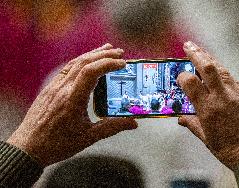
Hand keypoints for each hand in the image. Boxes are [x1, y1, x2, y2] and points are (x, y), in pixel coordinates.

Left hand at [7, 44, 137, 165]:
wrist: (29, 148)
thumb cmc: (58, 144)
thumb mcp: (88, 137)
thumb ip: (112, 127)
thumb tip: (133, 123)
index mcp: (72, 99)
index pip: (90, 72)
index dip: (108, 63)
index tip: (123, 63)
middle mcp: (62, 88)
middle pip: (83, 62)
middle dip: (103, 54)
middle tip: (119, 52)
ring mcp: (54, 87)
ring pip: (74, 63)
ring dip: (91, 54)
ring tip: (106, 50)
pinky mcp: (50, 88)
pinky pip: (67, 69)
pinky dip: (80, 61)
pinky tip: (87, 61)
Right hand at [177, 41, 238, 168]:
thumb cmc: (231, 151)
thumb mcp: (207, 139)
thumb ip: (193, 124)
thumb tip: (181, 118)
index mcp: (208, 109)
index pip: (191, 83)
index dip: (182, 76)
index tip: (179, 76)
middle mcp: (223, 98)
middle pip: (209, 68)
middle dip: (197, 54)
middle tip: (189, 45)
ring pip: (223, 70)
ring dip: (211, 60)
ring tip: (203, 53)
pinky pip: (235, 81)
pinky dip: (224, 75)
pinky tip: (219, 74)